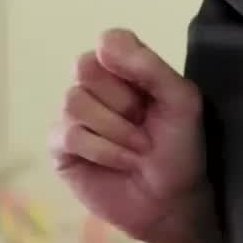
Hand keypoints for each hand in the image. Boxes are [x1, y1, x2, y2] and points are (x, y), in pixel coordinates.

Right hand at [50, 29, 204, 242]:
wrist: (174, 200)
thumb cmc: (181, 148)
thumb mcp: (180, 101)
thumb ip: (148, 66)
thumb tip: (102, 43)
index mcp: (125, 69)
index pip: (109, 41)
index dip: (126, 65)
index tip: (148, 92)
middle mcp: (95, 87)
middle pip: (84, 66)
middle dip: (123, 101)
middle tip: (145, 123)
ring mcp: (74, 116)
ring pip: (74, 101)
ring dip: (116, 130)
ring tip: (138, 149)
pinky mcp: (61, 148)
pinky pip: (68, 134)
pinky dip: (102, 150)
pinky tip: (123, 162)